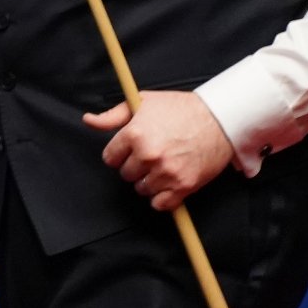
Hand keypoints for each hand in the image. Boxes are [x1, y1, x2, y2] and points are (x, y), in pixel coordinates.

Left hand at [83, 91, 234, 211]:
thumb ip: (113, 116)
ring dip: (148, 181)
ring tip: (162, 165)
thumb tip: (89, 120)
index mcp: (134, 134)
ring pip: (142, 189)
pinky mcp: (183, 186)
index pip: (110, 158)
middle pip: (125, 174)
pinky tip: (168, 183)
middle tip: (151, 154)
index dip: (119, 153)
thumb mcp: (143, 103)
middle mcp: (148, 155)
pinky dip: (162, 198)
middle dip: (135, 166)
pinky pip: (160, 204)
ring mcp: (166, 172)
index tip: (130, 150)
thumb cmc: (180, 108)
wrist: (218, 119)